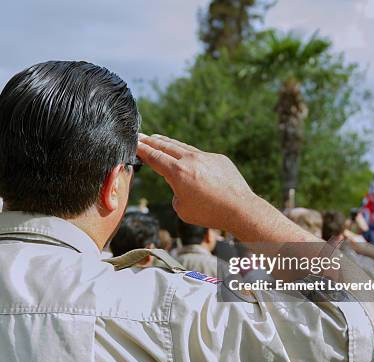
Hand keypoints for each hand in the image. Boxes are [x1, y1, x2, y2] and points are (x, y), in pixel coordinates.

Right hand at [137, 133, 253, 230]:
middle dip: (151, 141)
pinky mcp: (218, 159)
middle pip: (166, 146)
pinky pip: (200, 155)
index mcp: (178, 172)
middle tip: (140, 136)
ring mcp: (206, 157)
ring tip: (158, 139)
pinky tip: (185, 156)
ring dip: (168, 143)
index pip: (155, 157)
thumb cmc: (209, 213)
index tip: (133, 143)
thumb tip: (180, 185)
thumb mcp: (181, 209)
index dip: (142, 150)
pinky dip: (189, 155)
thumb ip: (175, 193)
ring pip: (182, 147)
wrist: (240, 208)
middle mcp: (191, 160)